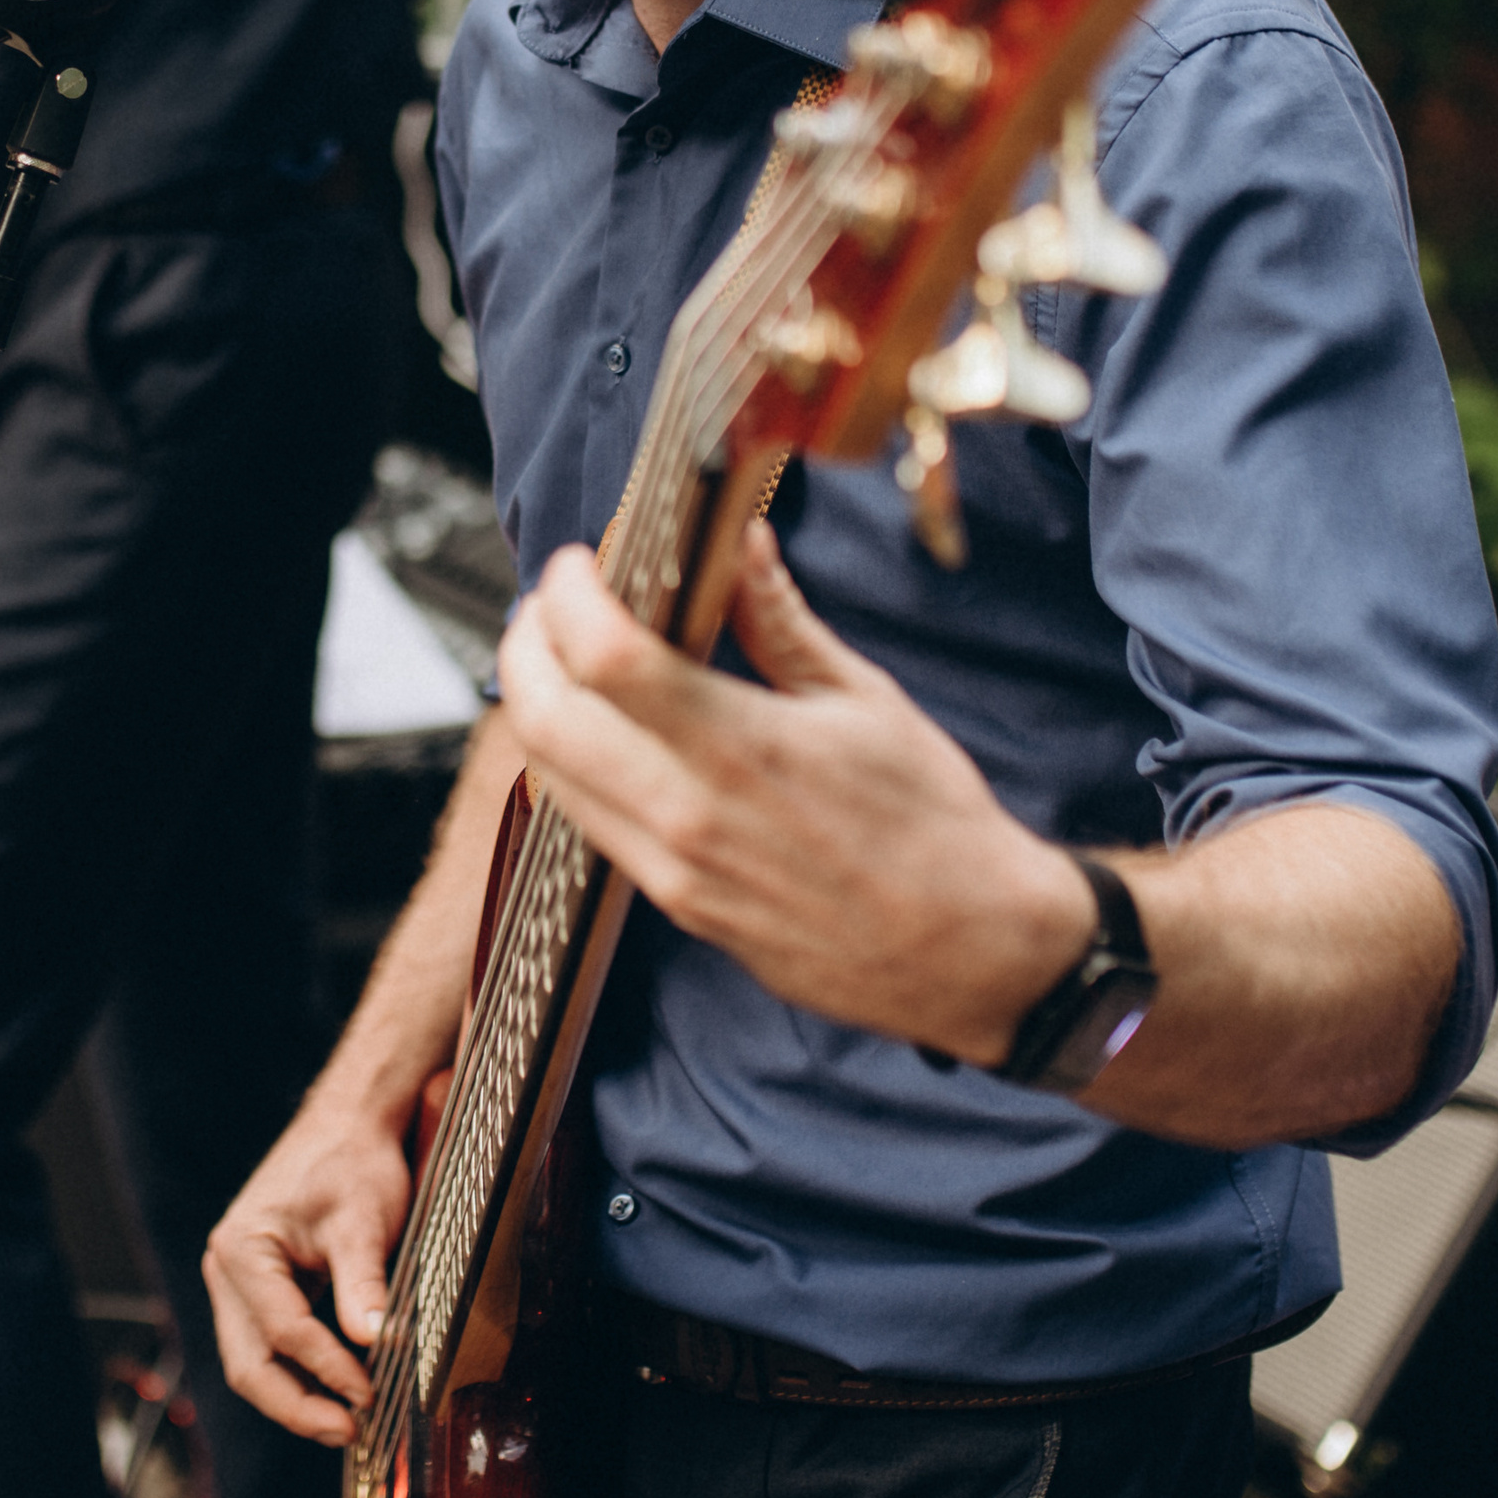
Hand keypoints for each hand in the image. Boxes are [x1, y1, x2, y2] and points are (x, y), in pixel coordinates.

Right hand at [203, 1086, 417, 1443]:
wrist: (349, 1123)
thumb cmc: (351, 1161)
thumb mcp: (362, 1221)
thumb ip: (363, 1284)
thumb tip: (375, 1343)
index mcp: (242, 1248)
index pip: (282, 1331)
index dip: (327, 1369)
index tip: (369, 1395)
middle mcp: (227, 1268)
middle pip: (249, 1363)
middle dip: (297, 1406)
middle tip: (348, 1431)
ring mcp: (238, 1280)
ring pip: (254, 1361)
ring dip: (297, 1397)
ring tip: (345, 1423)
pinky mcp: (259, 1288)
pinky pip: (269, 1345)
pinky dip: (299, 1372)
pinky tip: (336, 1389)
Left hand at [496, 523, 1092, 1065]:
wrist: (974, 953)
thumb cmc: (935, 827)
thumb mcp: (864, 700)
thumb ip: (779, 619)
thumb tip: (740, 544)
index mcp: (741, 748)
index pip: (604, 658)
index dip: (570, 595)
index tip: (581, 562)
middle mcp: (690, 816)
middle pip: (543, 719)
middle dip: (523, 645)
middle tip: (549, 603)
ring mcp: (674, 872)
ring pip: (549, 776)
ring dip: (538, 704)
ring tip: (568, 657)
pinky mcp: (676, 907)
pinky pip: (588, 824)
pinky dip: (573, 764)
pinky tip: (608, 730)